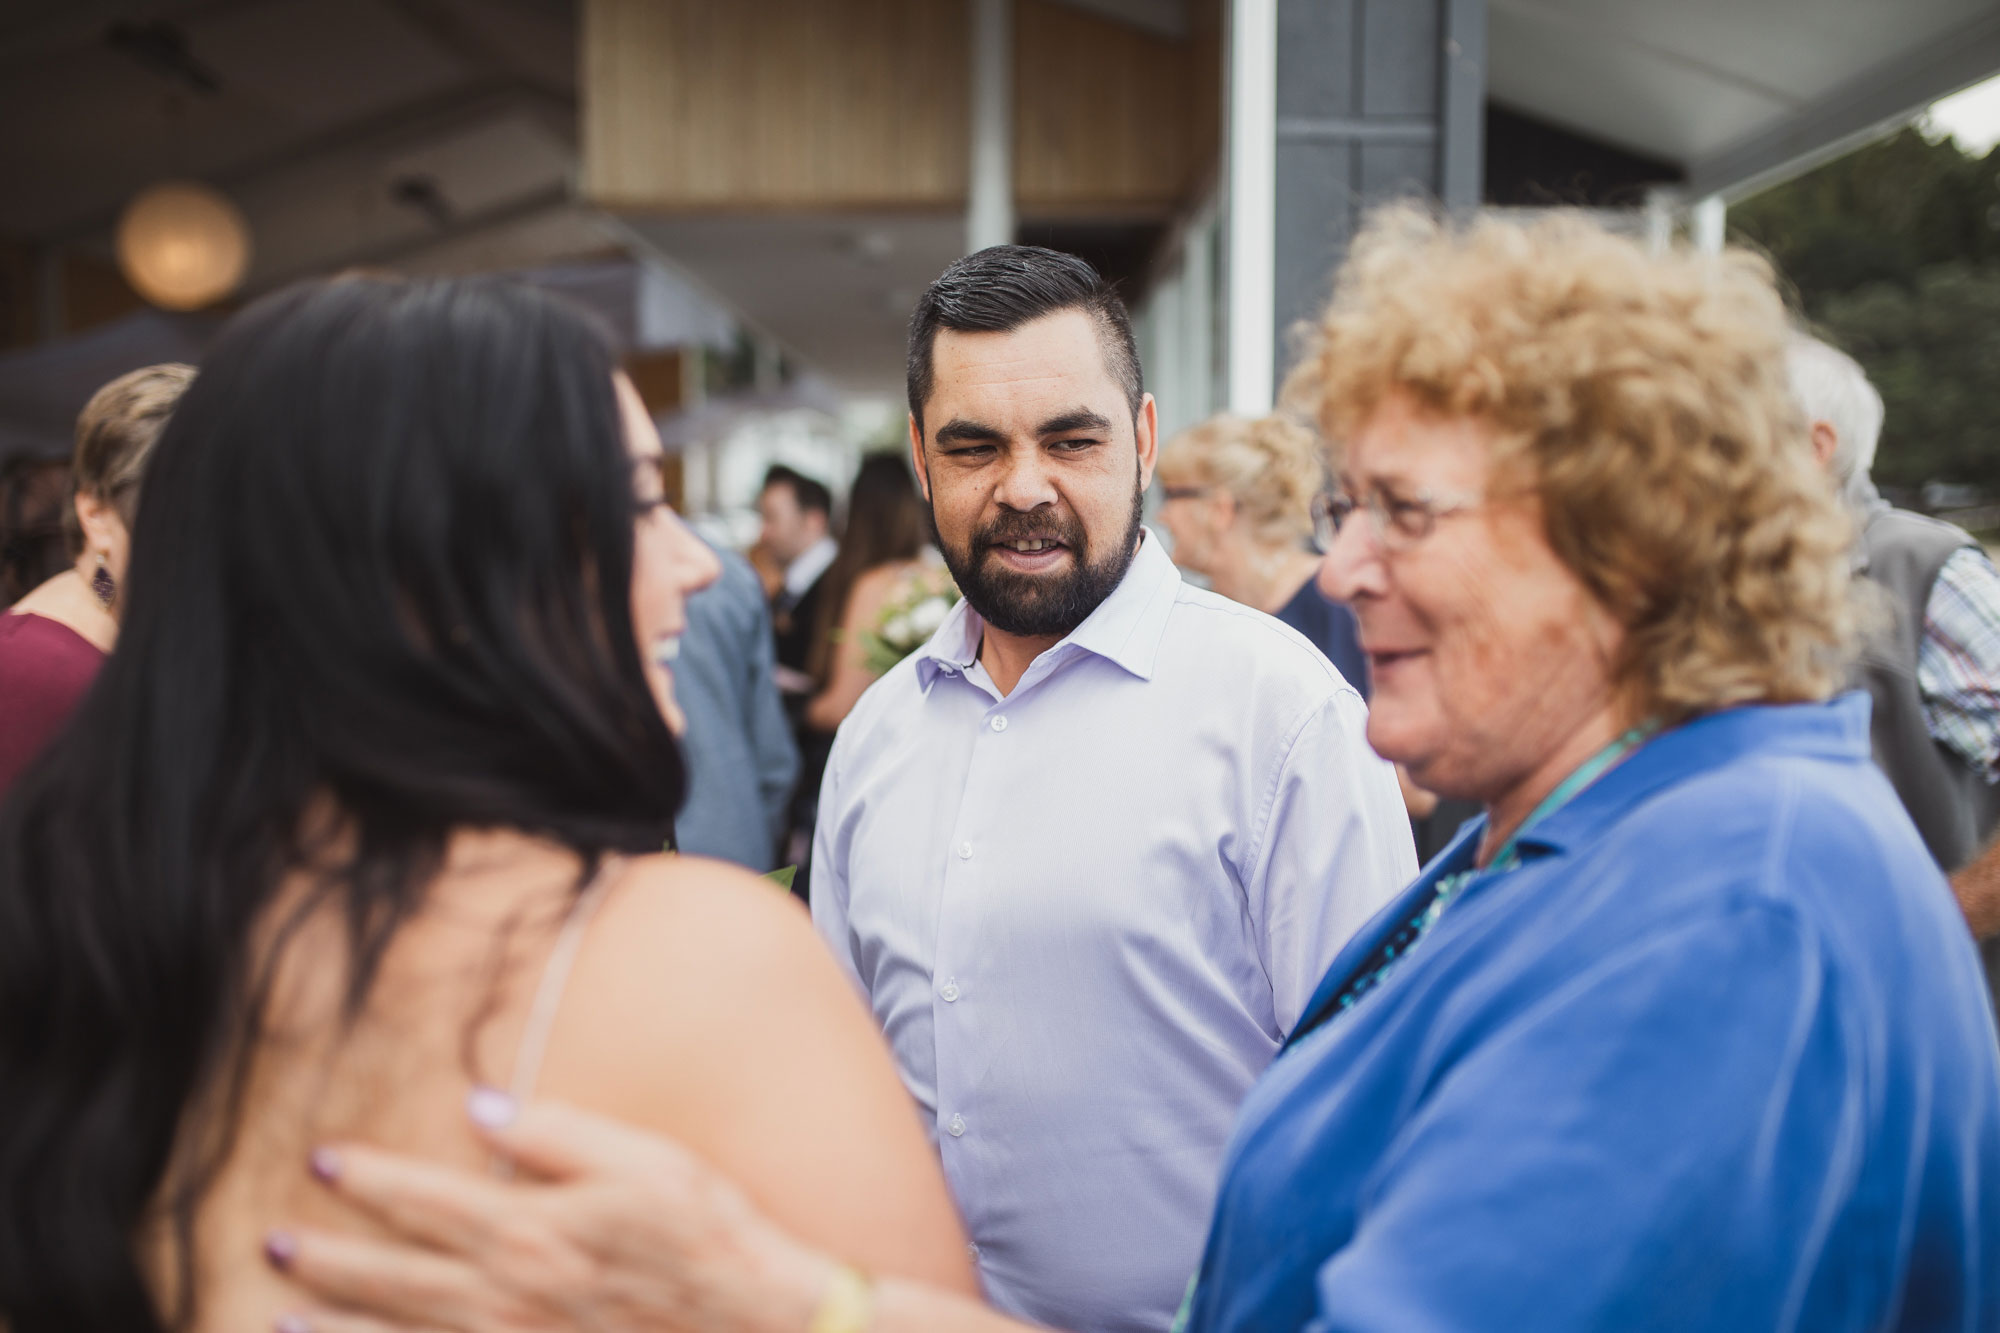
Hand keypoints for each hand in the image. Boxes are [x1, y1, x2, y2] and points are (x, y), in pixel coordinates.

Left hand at [266, 1092, 830, 1332]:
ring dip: (334, 1327)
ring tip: (275, 1316)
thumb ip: (557, 1133)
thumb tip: (478, 1106)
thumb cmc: (712, 1240)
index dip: (369, 1179)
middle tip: (270, 1242)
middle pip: (394, 1276)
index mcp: (531, 1230)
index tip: (324, 1160)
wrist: (763, 1327)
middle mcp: (505, 1298)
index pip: (427, 1198)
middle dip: (327, 1258)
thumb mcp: (646, 1162)